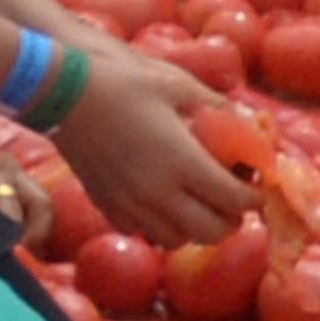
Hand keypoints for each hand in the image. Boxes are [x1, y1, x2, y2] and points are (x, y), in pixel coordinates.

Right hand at [52, 41, 249, 246]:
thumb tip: (243, 118)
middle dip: (232, 219)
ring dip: (196, 228)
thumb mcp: (175, 83)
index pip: (235, 200)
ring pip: (178, 240)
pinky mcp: (107, 205)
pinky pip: (143, 232)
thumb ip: (213, 105)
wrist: (62, 91)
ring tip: (198, 203)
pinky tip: (161, 202)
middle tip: (233, 199)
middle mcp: (160, 193)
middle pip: (213, 232)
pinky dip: (160, 226)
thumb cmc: (122, 80)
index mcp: (184, 162)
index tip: (258, 185)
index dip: (254, 197)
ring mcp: (131, 204)